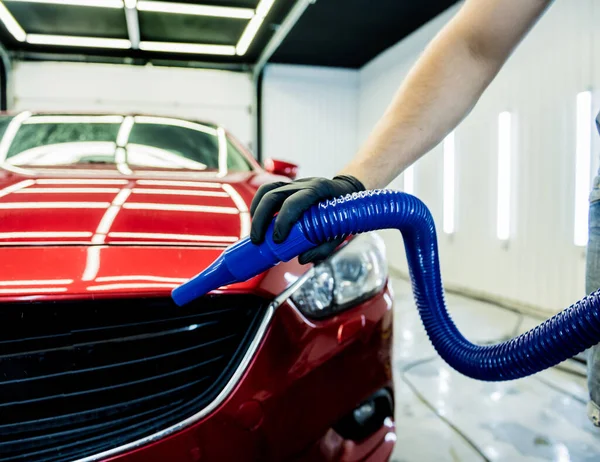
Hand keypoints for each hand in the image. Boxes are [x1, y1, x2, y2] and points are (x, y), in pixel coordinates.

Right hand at [250, 175, 364, 263]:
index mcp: (319, 190)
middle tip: (258, 241)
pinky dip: (257, 204)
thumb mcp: (339, 231)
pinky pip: (266, 190)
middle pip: (275, 195)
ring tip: (255, 231)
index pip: (295, 202)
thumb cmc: (343, 211)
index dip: (283, 221)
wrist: (347, 191)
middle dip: (262, 219)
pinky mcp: (286, 187)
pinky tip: (255, 219)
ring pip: (267, 190)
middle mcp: (304, 184)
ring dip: (257, 211)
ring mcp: (294, 184)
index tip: (278, 241)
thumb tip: (302, 259)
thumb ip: (323, 247)